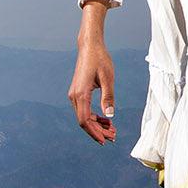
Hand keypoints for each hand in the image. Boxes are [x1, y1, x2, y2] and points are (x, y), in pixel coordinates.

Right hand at [70, 31, 116, 145]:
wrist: (89, 47)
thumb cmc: (100, 59)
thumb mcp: (108, 78)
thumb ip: (108, 97)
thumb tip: (109, 115)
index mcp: (81, 94)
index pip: (84, 120)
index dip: (94, 132)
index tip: (105, 140)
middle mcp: (74, 96)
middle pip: (84, 121)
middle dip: (98, 131)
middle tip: (113, 137)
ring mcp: (75, 95)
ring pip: (84, 117)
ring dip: (97, 125)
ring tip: (112, 130)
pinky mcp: (78, 93)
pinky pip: (84, 110)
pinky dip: (94, 117)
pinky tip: (105, 120)